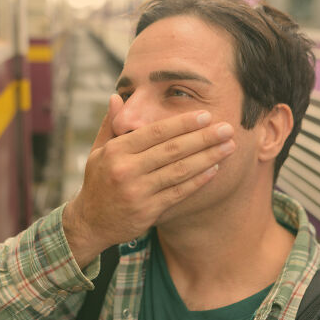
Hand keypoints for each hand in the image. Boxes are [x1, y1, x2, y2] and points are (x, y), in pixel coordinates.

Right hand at [63, 94, 234, 267]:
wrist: (90, 223)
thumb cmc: (98, 181)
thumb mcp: (98, 151)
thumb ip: (111, 125)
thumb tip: (117, 97)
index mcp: (116, 151)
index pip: (155, 132)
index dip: (182, 123)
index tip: (205, 115)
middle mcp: (126, 170)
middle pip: (172, 150)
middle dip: (203, 138)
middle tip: (227, 128)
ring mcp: (138, 192)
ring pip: (179, 171)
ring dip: (208, 158)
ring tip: (228, 147)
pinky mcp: (148, 211)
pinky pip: (179, 193)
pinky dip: (198, 180)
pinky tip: (215, 169)